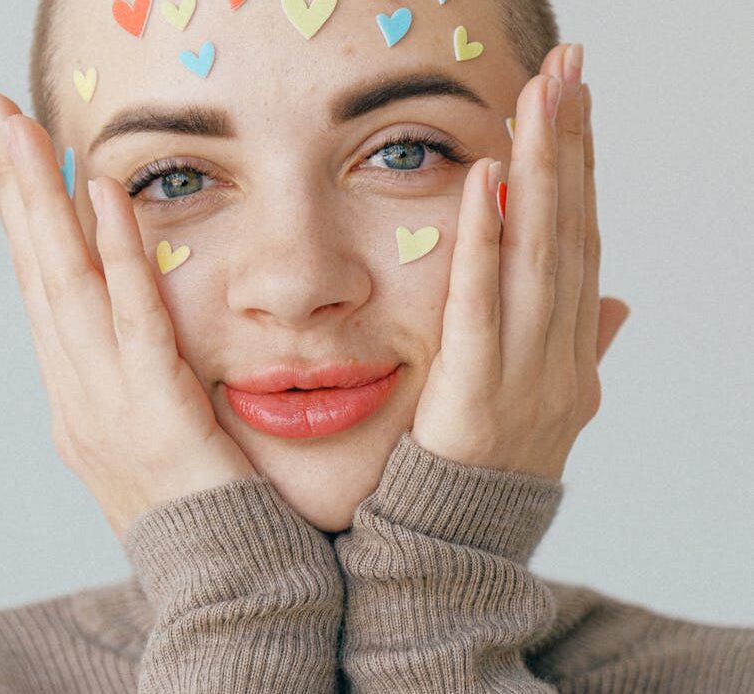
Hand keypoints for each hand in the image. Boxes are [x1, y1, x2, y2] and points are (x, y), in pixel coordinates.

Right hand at [0, 94, 256, 539]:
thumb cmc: (201, 509)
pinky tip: (105, 195)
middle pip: (37, 275)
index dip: (22, 221)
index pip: (43, 293)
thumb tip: (138, 333)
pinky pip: (135, 319)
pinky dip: (118, 254)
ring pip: (65, 285)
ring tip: (23, 129)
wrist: (224, 585)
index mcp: (78, 400)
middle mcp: (77, 397)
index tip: (11, 158)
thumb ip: (139, 382)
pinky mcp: (155, 414)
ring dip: (42, 202)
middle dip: (12, 191)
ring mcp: (106, 407)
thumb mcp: (154, 438)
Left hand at [411, 44, 629, 482]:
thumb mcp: (551, 401)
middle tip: (569, 68)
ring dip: (542, 171)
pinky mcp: (476, 387)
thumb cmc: (497, 462)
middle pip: (570, 233)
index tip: (576, 106)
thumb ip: (581, 345)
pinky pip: (482, 304)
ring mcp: (527, 370)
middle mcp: (561, 350)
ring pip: (540, 255)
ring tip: (541, 97)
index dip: (583, 171)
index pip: (581, 243)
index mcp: (573, 348)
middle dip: (570, 146)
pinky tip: (488, 179)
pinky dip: (487, 240)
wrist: (466, 539)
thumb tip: (616, 303)